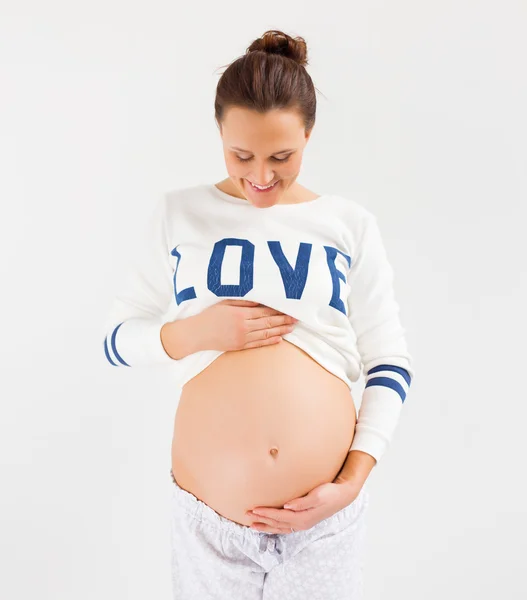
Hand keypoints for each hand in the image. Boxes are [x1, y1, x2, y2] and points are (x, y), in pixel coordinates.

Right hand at [194, 299, 297, 351]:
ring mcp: (242, 338)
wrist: (197, 334)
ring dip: (280, 331)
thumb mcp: (225, 303)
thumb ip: (243, 302)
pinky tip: (279, 339)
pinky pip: (258, 344)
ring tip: (291, 328)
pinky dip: (270, 342)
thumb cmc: (209, 316)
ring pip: (266, 335)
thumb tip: (260, 300)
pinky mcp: (240, 346)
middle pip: (268, 324)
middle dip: (283, 321)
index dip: (278, 311)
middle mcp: (243, 327)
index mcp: (240, 314)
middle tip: (296, 318)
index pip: (264, 312)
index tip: (289, 308)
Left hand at [245, 479, 362, 533]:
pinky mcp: (303, 520)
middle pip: (276, 524)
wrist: (342, 496)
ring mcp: (302, 524)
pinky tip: (269, 525)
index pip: (279, 517)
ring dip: (265, 526)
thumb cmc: (330, 493)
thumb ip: (302, 502)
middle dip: (261, 520)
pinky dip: (274, 527)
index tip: (253, 509)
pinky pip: (285, 527)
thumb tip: (287, 506)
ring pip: (279, 527)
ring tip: (252, 525)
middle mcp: (300, 523)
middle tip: (247, 516)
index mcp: (302, 518)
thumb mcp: (317, 495)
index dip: (265, 514)